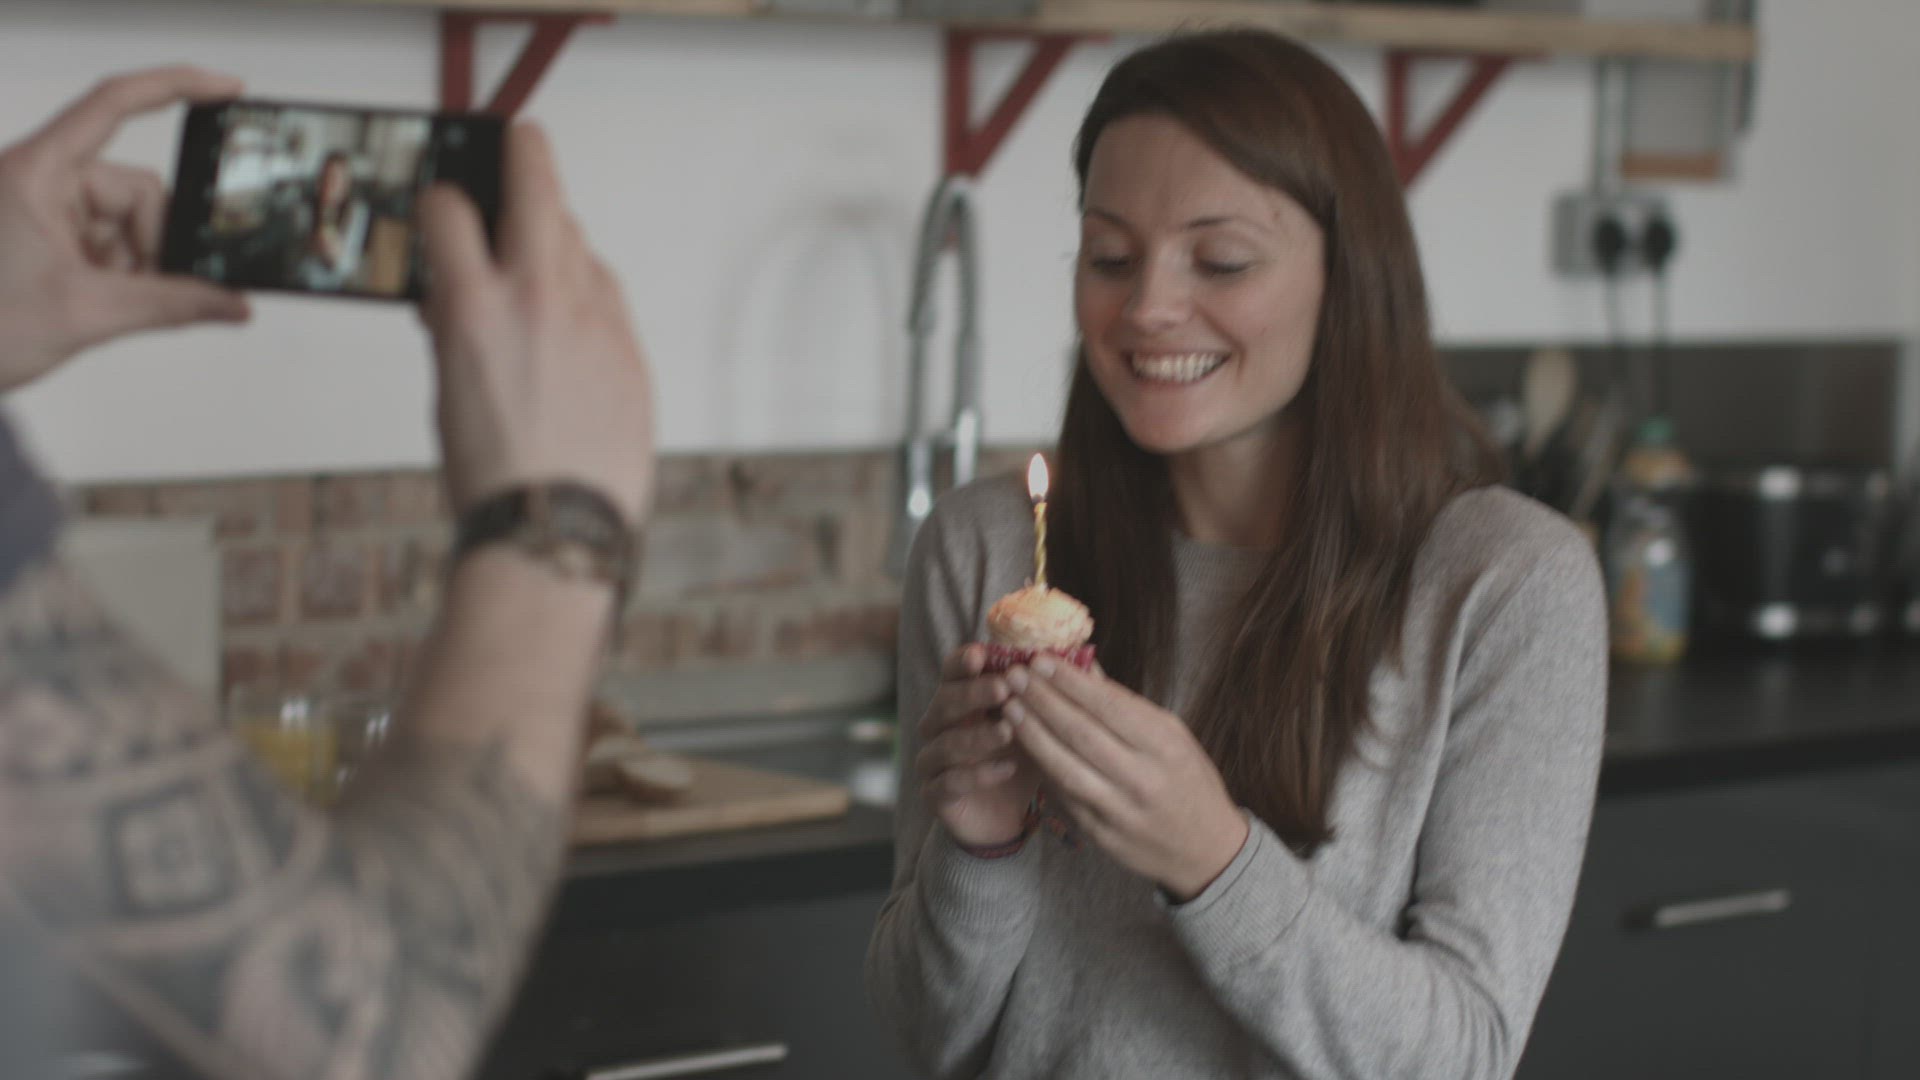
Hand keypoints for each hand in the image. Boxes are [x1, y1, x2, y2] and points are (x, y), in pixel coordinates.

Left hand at [0, 67, 250, 391]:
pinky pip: (116, 243)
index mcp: (40, 173)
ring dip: (139, 265)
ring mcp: (48, 208)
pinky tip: (106, 299)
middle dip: (155, 243)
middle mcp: (43, 179)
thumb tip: (236, 303)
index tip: (229, 91)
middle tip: (146, 289)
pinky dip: (126, 273)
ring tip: (112, 302)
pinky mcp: (53, 236)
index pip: (113, 104)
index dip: (175, 87)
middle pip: (137, 190)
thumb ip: (173, 305)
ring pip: (132, 222)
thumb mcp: (88, 314)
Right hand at [418, 122, 654, 525]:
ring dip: (555, 231)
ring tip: (539, 247)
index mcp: (473, 308)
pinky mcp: (631, 347)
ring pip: (577, 235)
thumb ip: (458, 326)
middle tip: (517, 141)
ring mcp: (594, 318)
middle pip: (536, 180)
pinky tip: (574, 311)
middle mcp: (538, 298)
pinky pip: (608, 291)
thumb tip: (459, 294)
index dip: (440, 199)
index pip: (447, 207)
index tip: (444, 203)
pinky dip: (588, 289)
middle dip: (522, 151)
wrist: (557, 528)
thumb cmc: (494, 478)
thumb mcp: (447, 389)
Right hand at [916, 644, 1039, 848]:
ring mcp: (933, 761)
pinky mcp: (935, 795)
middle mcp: (939, 727)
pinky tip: (1007, 769)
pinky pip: (948, 782)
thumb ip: (1051, 691)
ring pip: (944, 743)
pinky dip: (977, 775)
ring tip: (1008, 730)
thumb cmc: (1023, 756)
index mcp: (960, 700)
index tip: (981, 654)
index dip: (962, 662)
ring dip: (977, 735)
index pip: (952, 672)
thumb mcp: (1039, 722)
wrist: (1010, 813)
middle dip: (972, 694)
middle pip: (943, 702)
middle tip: (1004, 688)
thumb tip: (1083, 655)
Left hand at [1005, 657, 1249, 901]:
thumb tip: (1084, 666)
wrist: (1206, 849)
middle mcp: (1142, 778)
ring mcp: (1119, 811)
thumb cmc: (1188, 781)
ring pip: (1064, 768)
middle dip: (1042, 701)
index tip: (1040, 659)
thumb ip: (1126, 705)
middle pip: (1081, 734)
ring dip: (1032, 735)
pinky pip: (1064, 797)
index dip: (1070, 682)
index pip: (1109, 707)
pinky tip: (1023, 745)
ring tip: (1009, 707)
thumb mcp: (1172, 735)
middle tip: (1015, 675)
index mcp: (1165, 746)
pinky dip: (1042, 768)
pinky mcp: (1101, 835)